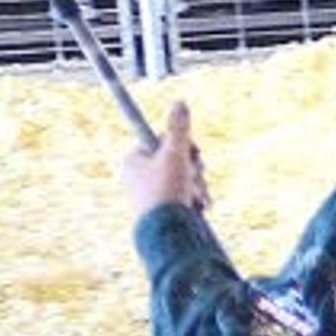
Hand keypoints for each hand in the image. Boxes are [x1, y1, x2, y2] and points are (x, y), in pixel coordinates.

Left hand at [125, 100, 207, 218]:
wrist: (165, 232)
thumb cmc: (166, 190)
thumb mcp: (175, 153)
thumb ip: (178, 128)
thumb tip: (179, 103)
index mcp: (133, 159)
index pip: (161, 141)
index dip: (181, 146)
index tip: (192, 153)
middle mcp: (137, 176)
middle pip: (174, 160)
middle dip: (193, 168)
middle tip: (197, 175)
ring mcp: (148, 194)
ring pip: (181, 179)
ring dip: (197, 185)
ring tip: (200, 197)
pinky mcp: (159, 211)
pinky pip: (181, 196)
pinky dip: (194, 199)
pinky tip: (201, 206)